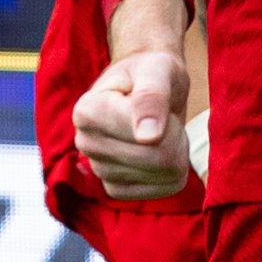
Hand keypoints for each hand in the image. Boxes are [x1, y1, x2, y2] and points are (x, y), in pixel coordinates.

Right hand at [73, 34, 193, 197]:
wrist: (147, 83)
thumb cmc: (151, 71)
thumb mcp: (157, 70)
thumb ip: (151, 97)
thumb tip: (147, 137)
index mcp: (86, 112)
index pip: (147, 138)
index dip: (167, 121)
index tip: (157, 100)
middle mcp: (85, 143)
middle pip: (158, 159)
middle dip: (175, 137)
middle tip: (165, 117)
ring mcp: (98, 169)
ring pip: (162, 175)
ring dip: (176, 152)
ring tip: (161, 130)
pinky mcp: (115, 189)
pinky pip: (159, 191)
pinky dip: (171, 173)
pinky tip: (161, 153)